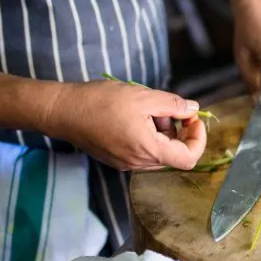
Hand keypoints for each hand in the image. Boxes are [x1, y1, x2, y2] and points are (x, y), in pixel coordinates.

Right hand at [45, 81, 206, 170]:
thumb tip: (194, 109)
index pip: (189, 158)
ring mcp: (126, 163)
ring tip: (148, 109)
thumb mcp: (143, 97)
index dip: (198, 139)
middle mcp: (138, 163)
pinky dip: (149, 135)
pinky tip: (136, 116)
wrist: (62, 110)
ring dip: (163, 132)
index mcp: (148, 150)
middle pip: (175, 154)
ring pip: (159, 152)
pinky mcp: (117, 159)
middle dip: (180, 131)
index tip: (193, 118)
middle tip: (170, 108)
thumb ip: (173, 105)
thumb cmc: (100, 102)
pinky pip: (144, 151)